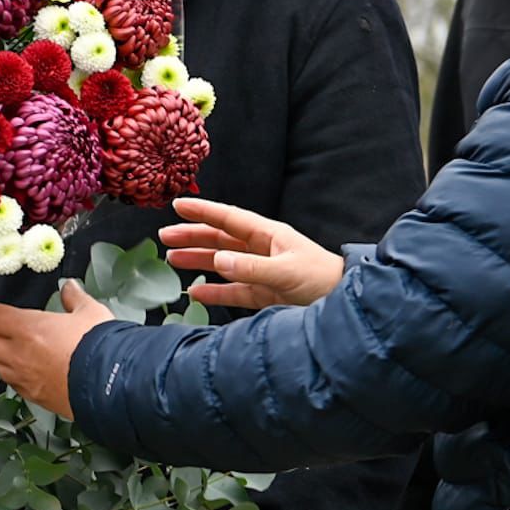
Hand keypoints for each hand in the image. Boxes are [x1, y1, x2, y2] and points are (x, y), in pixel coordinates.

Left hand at [0, 280, 113, 419]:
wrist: (114, 389)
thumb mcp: (91, 313)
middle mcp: (18, 354)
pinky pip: (10, 379)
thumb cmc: (100, 346)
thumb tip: (70, 287)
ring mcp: (24, 378)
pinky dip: (1, 369)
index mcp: (28, 328)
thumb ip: (75, 299)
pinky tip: (2, 368)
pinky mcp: (34, 396)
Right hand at [159, 196, 344, 310]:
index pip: (229, 219)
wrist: (346, 304)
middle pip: (221, 239)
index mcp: (269, 235)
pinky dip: (214, 291)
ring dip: (198, 261)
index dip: (203, 211)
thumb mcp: (287, 272)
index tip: (177, 204)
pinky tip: (195, 292)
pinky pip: (233, 290)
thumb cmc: (323, 280)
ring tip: (172, 259)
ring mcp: (262, 272)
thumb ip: (252, 268)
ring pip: (223, 263)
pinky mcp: (264, 294)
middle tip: (164, 236)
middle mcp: (263, 250)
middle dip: (193, 236)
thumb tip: (217, 262)